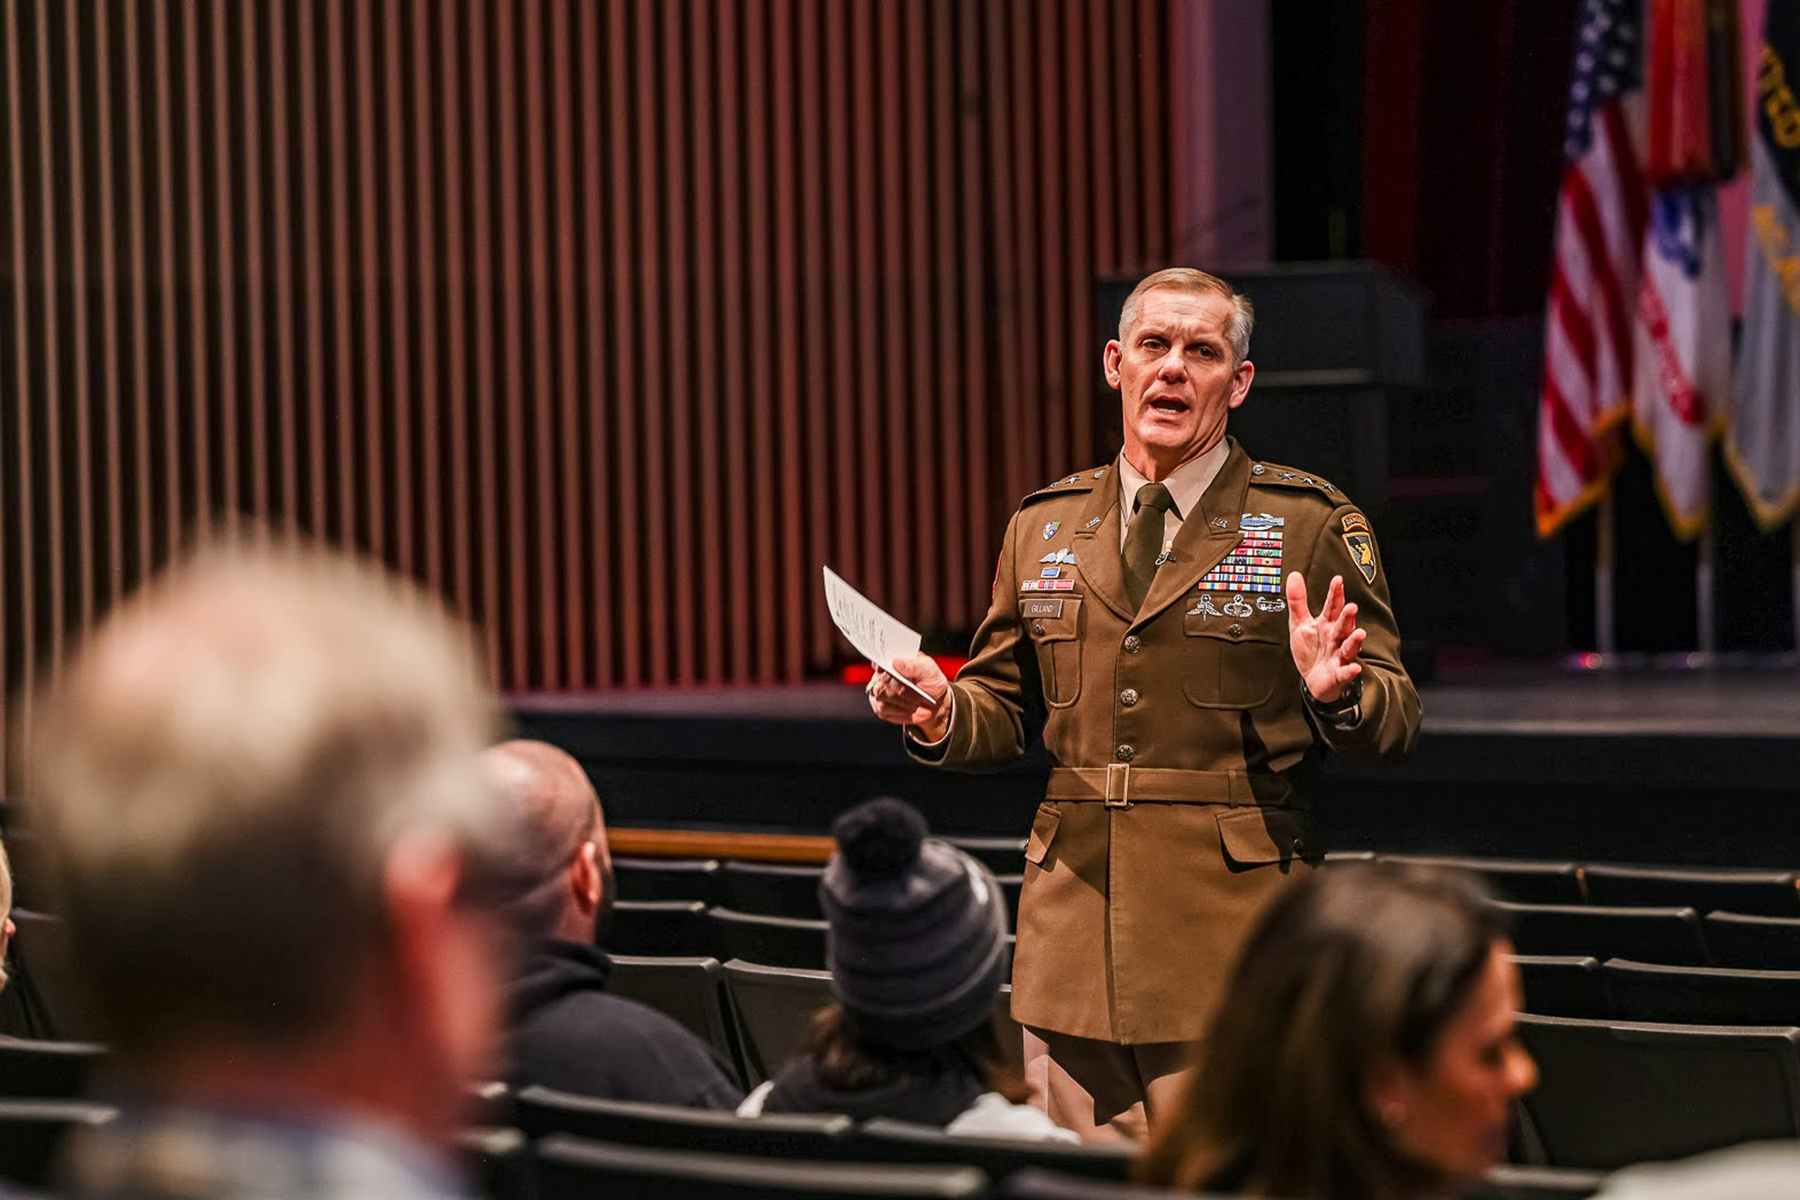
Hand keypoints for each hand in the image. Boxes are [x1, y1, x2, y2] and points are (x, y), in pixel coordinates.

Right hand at [866, 653, 951, 740]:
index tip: (885, 670)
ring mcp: (879, 693)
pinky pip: (884, 710)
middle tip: (918, 695)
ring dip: (902, 701)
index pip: (878, 661)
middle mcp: (881, 676)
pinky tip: (911, 710)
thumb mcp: (928, 669)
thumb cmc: (930, 681)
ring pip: (882, 697)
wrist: (935, 702)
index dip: (879, 666)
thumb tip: (896, 663)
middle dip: (901, 690)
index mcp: (891, 661)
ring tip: (917, 703)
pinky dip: (900, 711)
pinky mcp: (880, 708)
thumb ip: (913, 665)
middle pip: (881, 683)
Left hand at [1284, 572, 1364, 703]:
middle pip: (1343, 625)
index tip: (1337, 580)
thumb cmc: (1310, 650)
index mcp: (1327, 624)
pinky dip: (1350, 670)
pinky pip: (1345, 672)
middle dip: (1347, 616)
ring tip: (1360, 633)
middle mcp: (1336, 638)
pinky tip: (1353, 667)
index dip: (1335, 594)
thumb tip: (1294, 575)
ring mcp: (1339, 655)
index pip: (1332, 606)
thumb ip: (1298, 601)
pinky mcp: (1339, 673)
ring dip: (1355, 640)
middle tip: (1351, 606)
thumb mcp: (1300, 624)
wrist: (1313, 679)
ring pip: (1349, 646)